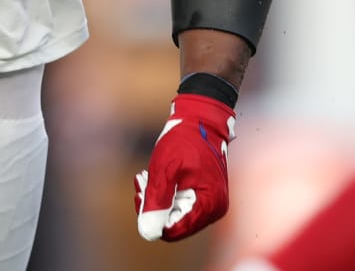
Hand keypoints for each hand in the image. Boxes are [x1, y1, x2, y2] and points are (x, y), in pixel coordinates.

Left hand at [135, 92, 235, 241]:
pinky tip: (154, 178)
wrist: (200, 120)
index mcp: (208, 206)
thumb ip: (157, 201)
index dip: (152, 218)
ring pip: (175, 215)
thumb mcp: (165, 169)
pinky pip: (180, 205)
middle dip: (153, 206)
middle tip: (141, 183)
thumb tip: (147, 233)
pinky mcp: (204, 197)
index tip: (141, 194)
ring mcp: (210, 204)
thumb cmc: (184, 140)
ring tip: (145, 178)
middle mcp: (213, 210)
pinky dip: (165, 194)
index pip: (173, 231)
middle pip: (174, 225)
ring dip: (157, 199)